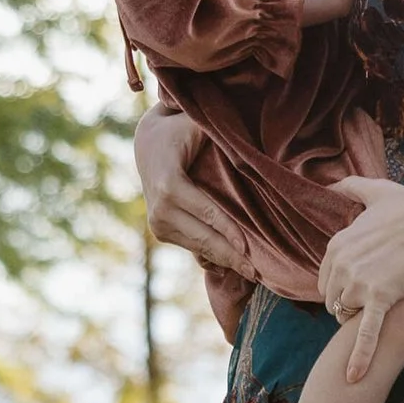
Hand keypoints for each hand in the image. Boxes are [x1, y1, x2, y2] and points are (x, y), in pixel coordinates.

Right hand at [133, 106, 250, 275]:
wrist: (146, 143)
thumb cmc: (180, 131)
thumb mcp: (197, 129)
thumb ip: (221, 140)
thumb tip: (253, 151)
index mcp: (169, 185)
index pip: (207, 213)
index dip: (229, 232)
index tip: (249, 249)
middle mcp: (160, 210)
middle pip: (203, 238)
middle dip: (231, 257)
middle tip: (257, 273)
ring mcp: (157, 224)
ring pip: (198, 247)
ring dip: (224, 260)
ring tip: (250, 273)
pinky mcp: (160, 232)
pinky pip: (191, 247)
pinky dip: (212, 257)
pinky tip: (231, 268)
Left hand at [320, 173, 403, 379]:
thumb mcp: (377, 190)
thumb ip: (352, 187)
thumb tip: (333, 182)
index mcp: (337, 243)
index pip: (326, 278)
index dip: (342, 286)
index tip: (359, 288)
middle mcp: (341, 263)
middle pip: (334, 299)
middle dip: (349, 303)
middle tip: (373, 301)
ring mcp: (360, 282)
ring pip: (348, 315)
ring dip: (360, 318)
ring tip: (381, 311)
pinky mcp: (380, 298)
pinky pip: (367, 334)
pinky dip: (360, 357)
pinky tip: (354, 378)